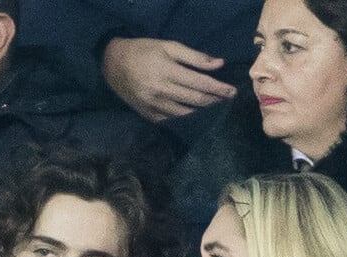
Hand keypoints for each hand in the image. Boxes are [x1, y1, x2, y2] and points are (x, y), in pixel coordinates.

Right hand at [102, 37, 236, 122]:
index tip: (232, 91)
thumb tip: (219, 64)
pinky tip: (193, 113)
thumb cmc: (143, 51)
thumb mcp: (168, 46)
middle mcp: (161, 91)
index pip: (200, 83)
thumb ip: (194, 57)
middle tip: (227, 98)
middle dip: (214, 100)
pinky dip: (185, 117)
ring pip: (185, 113)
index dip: (219, 88)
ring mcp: (154, 106)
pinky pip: (172, 120)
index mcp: (167, 71)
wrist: (113, 66)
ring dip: (202, 110)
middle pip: (195, 100)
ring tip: (212, 105)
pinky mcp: (149, 115)